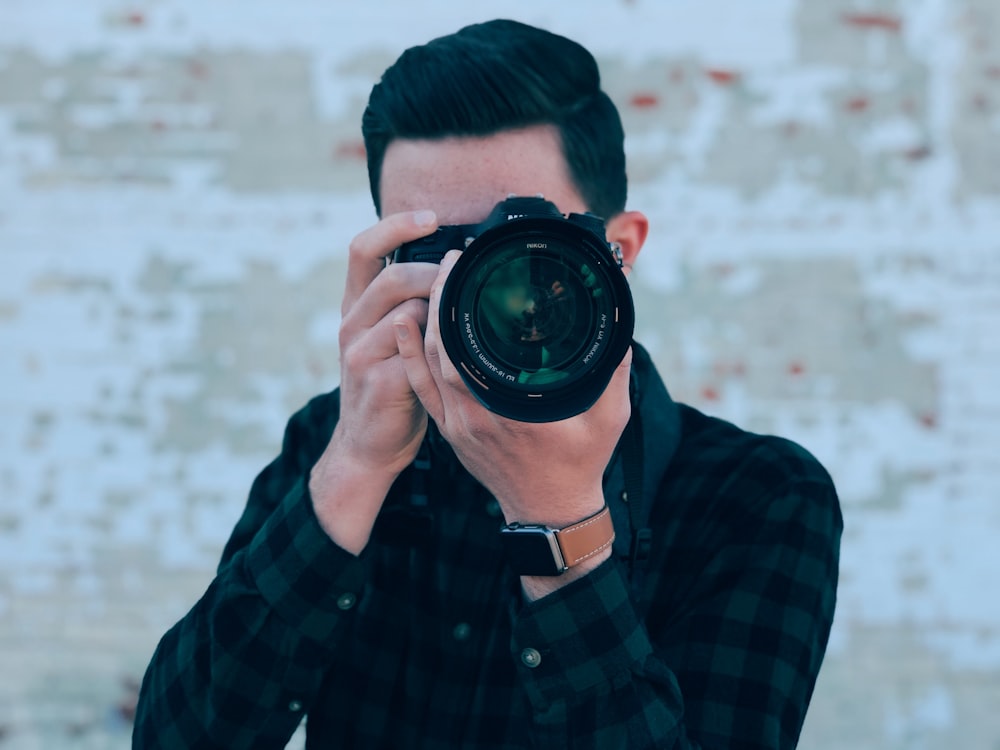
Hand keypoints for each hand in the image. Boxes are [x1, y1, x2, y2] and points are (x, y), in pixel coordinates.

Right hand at [309, 210, 440, 553]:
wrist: (369, 445)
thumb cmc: (392, 386)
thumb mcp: (392, 339)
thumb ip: (411, 305)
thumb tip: (455, 269)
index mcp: (355, 306)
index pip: (363, 248)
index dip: (396, 225)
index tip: (433, 217)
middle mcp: (352, 323)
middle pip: (395, 277)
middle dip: (438, 275)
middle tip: (469, 283)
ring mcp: (360, 352)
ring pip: (410, 312)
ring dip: (445, 314)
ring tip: (469, 324)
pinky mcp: (378, 381)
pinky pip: (418, 352)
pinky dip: (444, 348)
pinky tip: (464, 353)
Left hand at [393, 251, 632, 530]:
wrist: (551, 512)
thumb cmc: (581, 463)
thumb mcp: (609, 414)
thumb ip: (613, 366)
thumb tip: (619, 319)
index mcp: (509, 410)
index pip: (466, 344)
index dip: (455, 299)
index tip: (462, 262)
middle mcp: (474, 416)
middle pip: (438, 347)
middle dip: (438, 297)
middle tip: (448, 260)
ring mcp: (457, 426)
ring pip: (425, 364)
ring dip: (423, 320)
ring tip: (430, 281)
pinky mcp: (450, 432)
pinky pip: (420, 388)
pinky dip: (409, 355)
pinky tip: (404, 325)